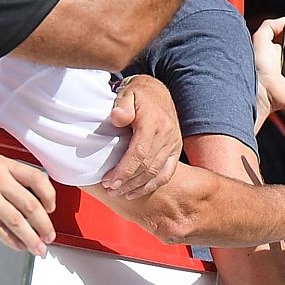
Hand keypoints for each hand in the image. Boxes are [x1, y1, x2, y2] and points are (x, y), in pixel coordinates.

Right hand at [0, 149, 56, 254]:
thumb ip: (10, 176)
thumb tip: (31, 197)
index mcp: (4, 164)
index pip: (37, 179)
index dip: (50, 195)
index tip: (52, 208)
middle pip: (31, 205)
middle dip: (44, 225)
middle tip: (49, 236)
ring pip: (17, 220)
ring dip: (31, 238)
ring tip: (38, 248)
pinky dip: (10, 239)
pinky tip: (18, 245)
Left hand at [103, 74, 181, 199]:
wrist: (158, 92)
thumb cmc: (138, 94)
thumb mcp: (127, 93)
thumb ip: (122, 105)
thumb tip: (118, 118)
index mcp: (153, 123)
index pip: (139, 153)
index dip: (124, 171)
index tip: (108, 181)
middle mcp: (167, 135)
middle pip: (148, 166)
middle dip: (127, 182)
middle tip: (110, 190)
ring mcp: (173, 144)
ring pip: (157, 172)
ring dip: (137, 186)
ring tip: (120, 193)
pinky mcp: (176, 150)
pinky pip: (167, 173)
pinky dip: (152, 185)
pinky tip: (137, 192)